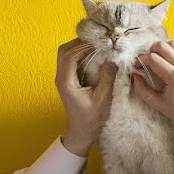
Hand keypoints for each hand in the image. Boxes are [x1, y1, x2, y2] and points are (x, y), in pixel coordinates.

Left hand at [55, 38, 116, 155]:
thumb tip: (112, 57)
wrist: (81, 132)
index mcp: (66, 82)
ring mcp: (63, 77)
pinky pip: (71, 59)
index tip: (100, 43)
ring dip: (81, 46)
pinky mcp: (68, 78)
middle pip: (65, 50)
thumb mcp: (103, 99)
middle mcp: (61, 77)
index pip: (70, 55)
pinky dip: (81, 53)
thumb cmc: (91, 119)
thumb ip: (107, 77)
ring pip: (66, 53)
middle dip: (82, 42)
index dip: (85, 46)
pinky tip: (95, 54)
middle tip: (99, 41)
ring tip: (98, 46)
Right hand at [131, 40, 173, 126]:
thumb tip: (134, 76)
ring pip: (172, 43)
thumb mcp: (158, 104)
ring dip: (161, 47)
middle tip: (146, 61)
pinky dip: (170, 50)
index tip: (137, 66)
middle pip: (162, 46)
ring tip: (156, 58)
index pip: (153, 59)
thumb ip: (142, 90)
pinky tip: (166, 60)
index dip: (141, 60)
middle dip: (149, 50)